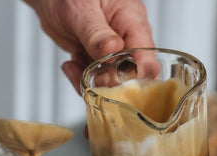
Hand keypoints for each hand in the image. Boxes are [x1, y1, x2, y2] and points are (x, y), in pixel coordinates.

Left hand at [24, 0, 153, 93]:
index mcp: (131, 20)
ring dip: (89, 81)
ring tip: (73, 64)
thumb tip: (114, 49)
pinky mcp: (96, 61)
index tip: (115, 81)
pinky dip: (79, 79)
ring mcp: (111, 52)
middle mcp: (126, 38)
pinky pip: (93, 80)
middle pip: (130, 74)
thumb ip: (96, 33)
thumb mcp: (82, 11)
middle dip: (108, 82)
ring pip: (109, 82)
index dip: (136, 75)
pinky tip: (70, 65)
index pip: (146, 55)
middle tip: (88, 73)